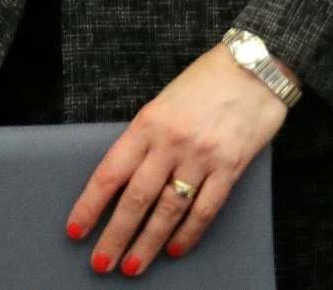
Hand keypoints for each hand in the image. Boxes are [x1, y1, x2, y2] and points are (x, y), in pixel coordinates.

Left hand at [68, 43, 288, 275]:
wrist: (256, 65)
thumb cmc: (206, 79)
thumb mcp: (165, 100)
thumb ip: (147, 137)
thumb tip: (125, 178)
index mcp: (149, 122)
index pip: (111, 172)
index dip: (90, 205)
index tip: (75, 230)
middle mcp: (172, 142)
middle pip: (136, 199)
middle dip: (116, 236)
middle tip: (101, 263)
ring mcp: (202, 156)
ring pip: (168, 211)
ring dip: (148, 243)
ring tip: (133, 266)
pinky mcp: (230, 167)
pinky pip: (205, 209)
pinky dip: (188, 234)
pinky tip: (174, 249)